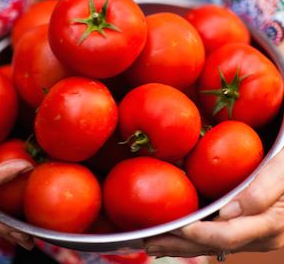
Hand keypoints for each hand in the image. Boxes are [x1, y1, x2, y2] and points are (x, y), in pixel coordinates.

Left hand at [145, 147, 283, 257]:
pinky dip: (193, 242)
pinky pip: (216, 241)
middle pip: (212, 246)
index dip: (197, 234)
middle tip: (149, 242)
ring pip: (211, 247)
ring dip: (180, 246)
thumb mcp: (281, 172)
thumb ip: (261, 192)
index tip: (174, 228)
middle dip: (179, 245)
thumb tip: (229, 213)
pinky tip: (177, 240)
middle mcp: (259, 237)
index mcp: (268, 225)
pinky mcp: (246, 231)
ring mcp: (252, 237)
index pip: (225, 236)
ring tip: (154, 245)